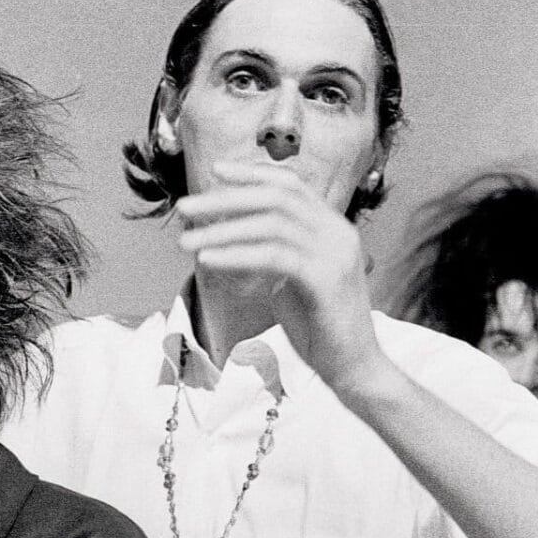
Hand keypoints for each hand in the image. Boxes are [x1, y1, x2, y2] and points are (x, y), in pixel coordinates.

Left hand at [174, 161, 390, 393]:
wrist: (354, 366)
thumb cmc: (318, 326)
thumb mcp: (292, 280)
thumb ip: (272, 254)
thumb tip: (230, 239)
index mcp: (331, 228)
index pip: (291, 185)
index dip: (252, 174)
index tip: (214, 171)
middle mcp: (338, 233)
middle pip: (277, 198)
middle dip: (225, 199)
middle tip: (183, 207)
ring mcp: (335, 254)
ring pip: (272, 225)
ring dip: (221, 230)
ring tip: (185, 242)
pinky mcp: (327, 280)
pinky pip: (274, 257)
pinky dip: (236, 255)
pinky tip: (207, 260)